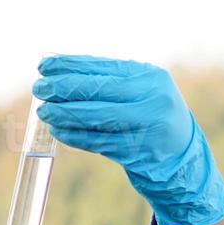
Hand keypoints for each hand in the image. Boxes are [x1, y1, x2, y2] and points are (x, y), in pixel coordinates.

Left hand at [31, 54, 223, 224]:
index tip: (45, 66)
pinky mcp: (138, 153)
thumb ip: (111, 82)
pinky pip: (99, 142)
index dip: (71, 66)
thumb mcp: (143, 92)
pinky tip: (58, 132)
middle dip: (64, 88)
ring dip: (65, 114)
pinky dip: (75, 136)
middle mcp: (152, 99)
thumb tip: (61, 73)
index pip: (104, 68)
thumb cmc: (154, 117)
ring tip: (44, 111)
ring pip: (96, 118)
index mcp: (151, 77)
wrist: (184, 158)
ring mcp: (147, 127)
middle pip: (99, 91)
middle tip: (39, 88)